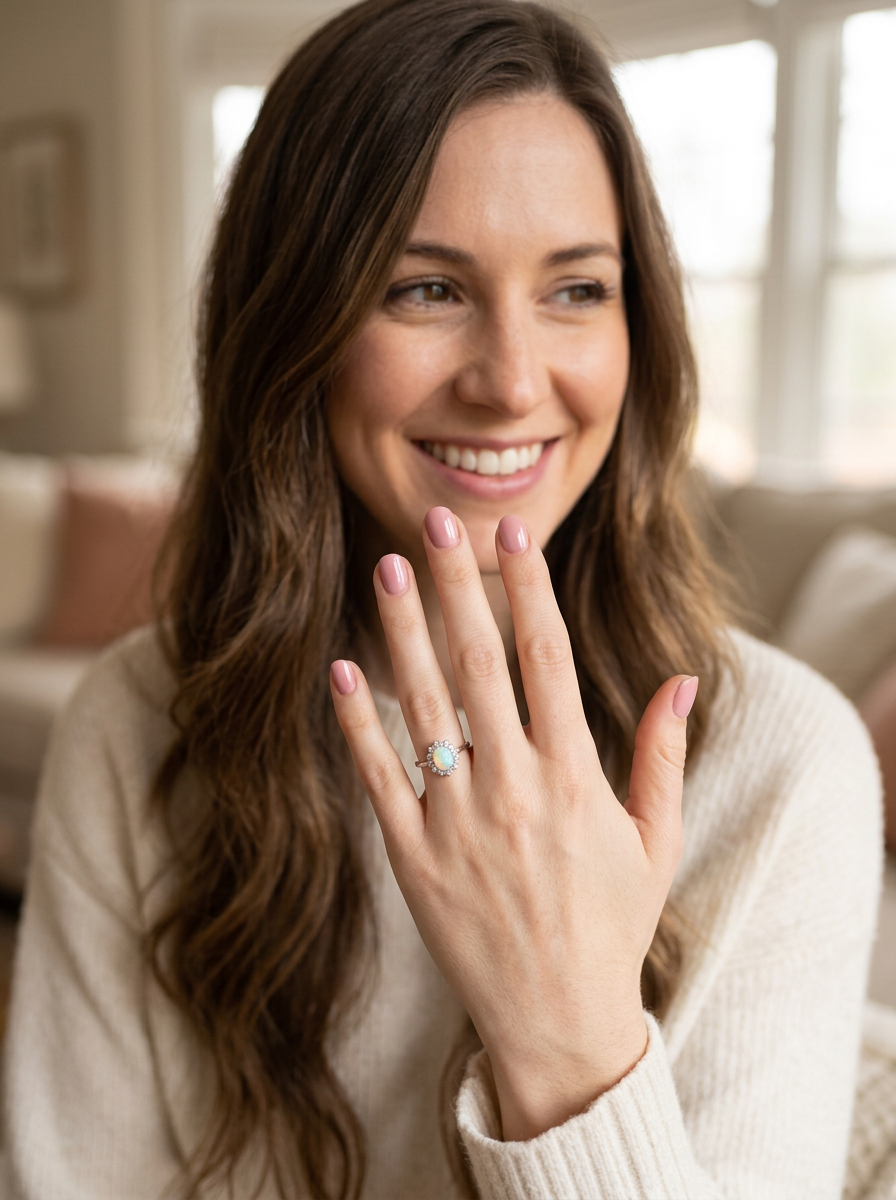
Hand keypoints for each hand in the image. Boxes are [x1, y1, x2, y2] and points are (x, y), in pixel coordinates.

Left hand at [330, 506, 695, 1140]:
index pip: (548, 660)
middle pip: (478, 663)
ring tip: (385, 570)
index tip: (513, 538)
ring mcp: (457, 822)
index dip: (529, 592)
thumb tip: (683, 677)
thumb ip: (664, 754)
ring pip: (423, 706)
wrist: (557, 1021)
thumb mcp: (656, 840)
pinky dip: (356, 723)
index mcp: (575, 778)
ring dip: (401, 632)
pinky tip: (339, 670)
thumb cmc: (611, 924)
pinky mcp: (412, 857)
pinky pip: (379, 777)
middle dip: (455, 586)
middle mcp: (513, 788)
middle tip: (436, 521)